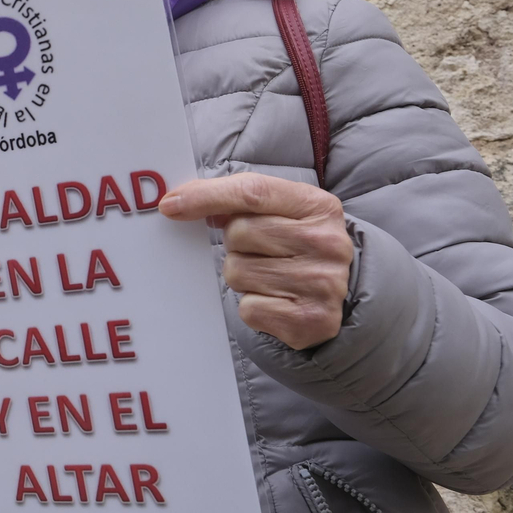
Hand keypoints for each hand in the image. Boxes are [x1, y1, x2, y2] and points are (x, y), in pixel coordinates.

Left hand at [160, 173, 353, 349]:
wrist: (342, 297)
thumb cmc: (297, 246)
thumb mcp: (281, 211)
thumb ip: (238, 198)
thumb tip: (179, 202)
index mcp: (318, 206)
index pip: (252, 192)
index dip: (206, 196)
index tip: (170, 205)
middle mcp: (326, 243)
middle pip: (239, 232)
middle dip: (235, 243)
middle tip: (258, 251)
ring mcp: (321, 284)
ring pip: (237, 272)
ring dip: (241, 276)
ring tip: (269, 277)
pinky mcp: (309, 320)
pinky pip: (247, 308)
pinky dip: (252, 306)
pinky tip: (275, 301)